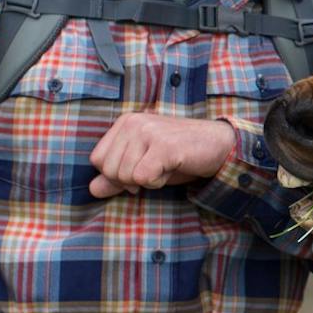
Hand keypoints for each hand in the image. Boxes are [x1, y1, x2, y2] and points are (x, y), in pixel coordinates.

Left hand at [88, 115, 236, 197]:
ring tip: (166, 166)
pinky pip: (143, 178)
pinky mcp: (164, 146)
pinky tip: (172, 168)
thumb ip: (117, 177)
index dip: (117, 174)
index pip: (98, 160)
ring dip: (148, 181)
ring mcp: (148, 132)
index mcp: (125, 122)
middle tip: (156, 169)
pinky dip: (157, 182)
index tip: (141, 169)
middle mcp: (133, 122)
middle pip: (110, 170)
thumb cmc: (180, 156)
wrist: (219, 145)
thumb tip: (93, 190)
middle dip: (131, 180)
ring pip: (126, 176)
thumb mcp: (144, 165)